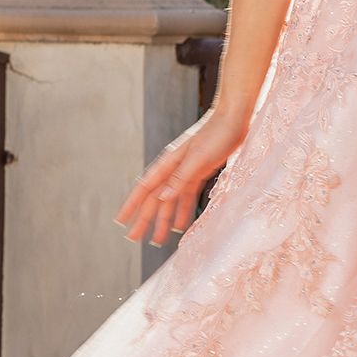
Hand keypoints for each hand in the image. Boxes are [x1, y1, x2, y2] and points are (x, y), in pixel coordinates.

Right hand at [114, 105, 249, 246]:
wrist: (235, 117)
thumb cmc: (217, 134)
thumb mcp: (199, 158)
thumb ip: (181, 178)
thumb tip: (162, 198)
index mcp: (169, 163)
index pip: (144, 189)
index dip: (132, 205)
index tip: (121, 221)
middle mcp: (173, 168)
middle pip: (155, 198)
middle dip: (144, 219)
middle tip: (134, 238)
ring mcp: (186, 171)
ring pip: (170, 200)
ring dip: (164, 219)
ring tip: (158, 239)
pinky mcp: (200, 172)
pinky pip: (187, 196)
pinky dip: (183, 211)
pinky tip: (182, 225)